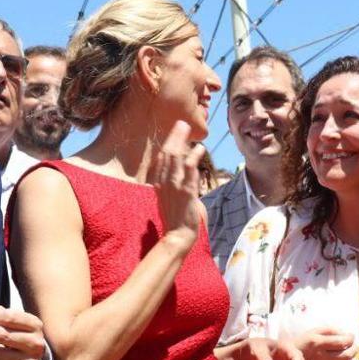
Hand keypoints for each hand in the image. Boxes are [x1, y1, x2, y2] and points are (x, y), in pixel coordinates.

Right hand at [148, 121, 205, 251]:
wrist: (177, 236)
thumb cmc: (174, 218)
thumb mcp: (168, 198)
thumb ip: (171, 185)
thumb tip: (180, 174)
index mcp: (159, 184)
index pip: (161, 159)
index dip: (167, 143)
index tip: (174, 131)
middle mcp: (164, 183)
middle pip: (167, 154)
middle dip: (174, 137)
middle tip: (181, 123)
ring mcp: (174, 187)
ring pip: (175, 159)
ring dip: (182, 142)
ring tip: (188, 129)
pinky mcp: (186, 193)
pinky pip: (189, 172)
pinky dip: (193, 159)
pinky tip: (199, 149)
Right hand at [291, 327, 355, 359]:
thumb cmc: (303, 343)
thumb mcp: (313, 332)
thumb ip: (330, 330)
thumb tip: (346, 334)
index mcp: (318, 343)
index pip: (342, 342)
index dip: (351, 338)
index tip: (351, 336)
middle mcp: (322, 358)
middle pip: (347, 356)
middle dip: (354, 349)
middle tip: (353, 346)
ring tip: (346, 355)